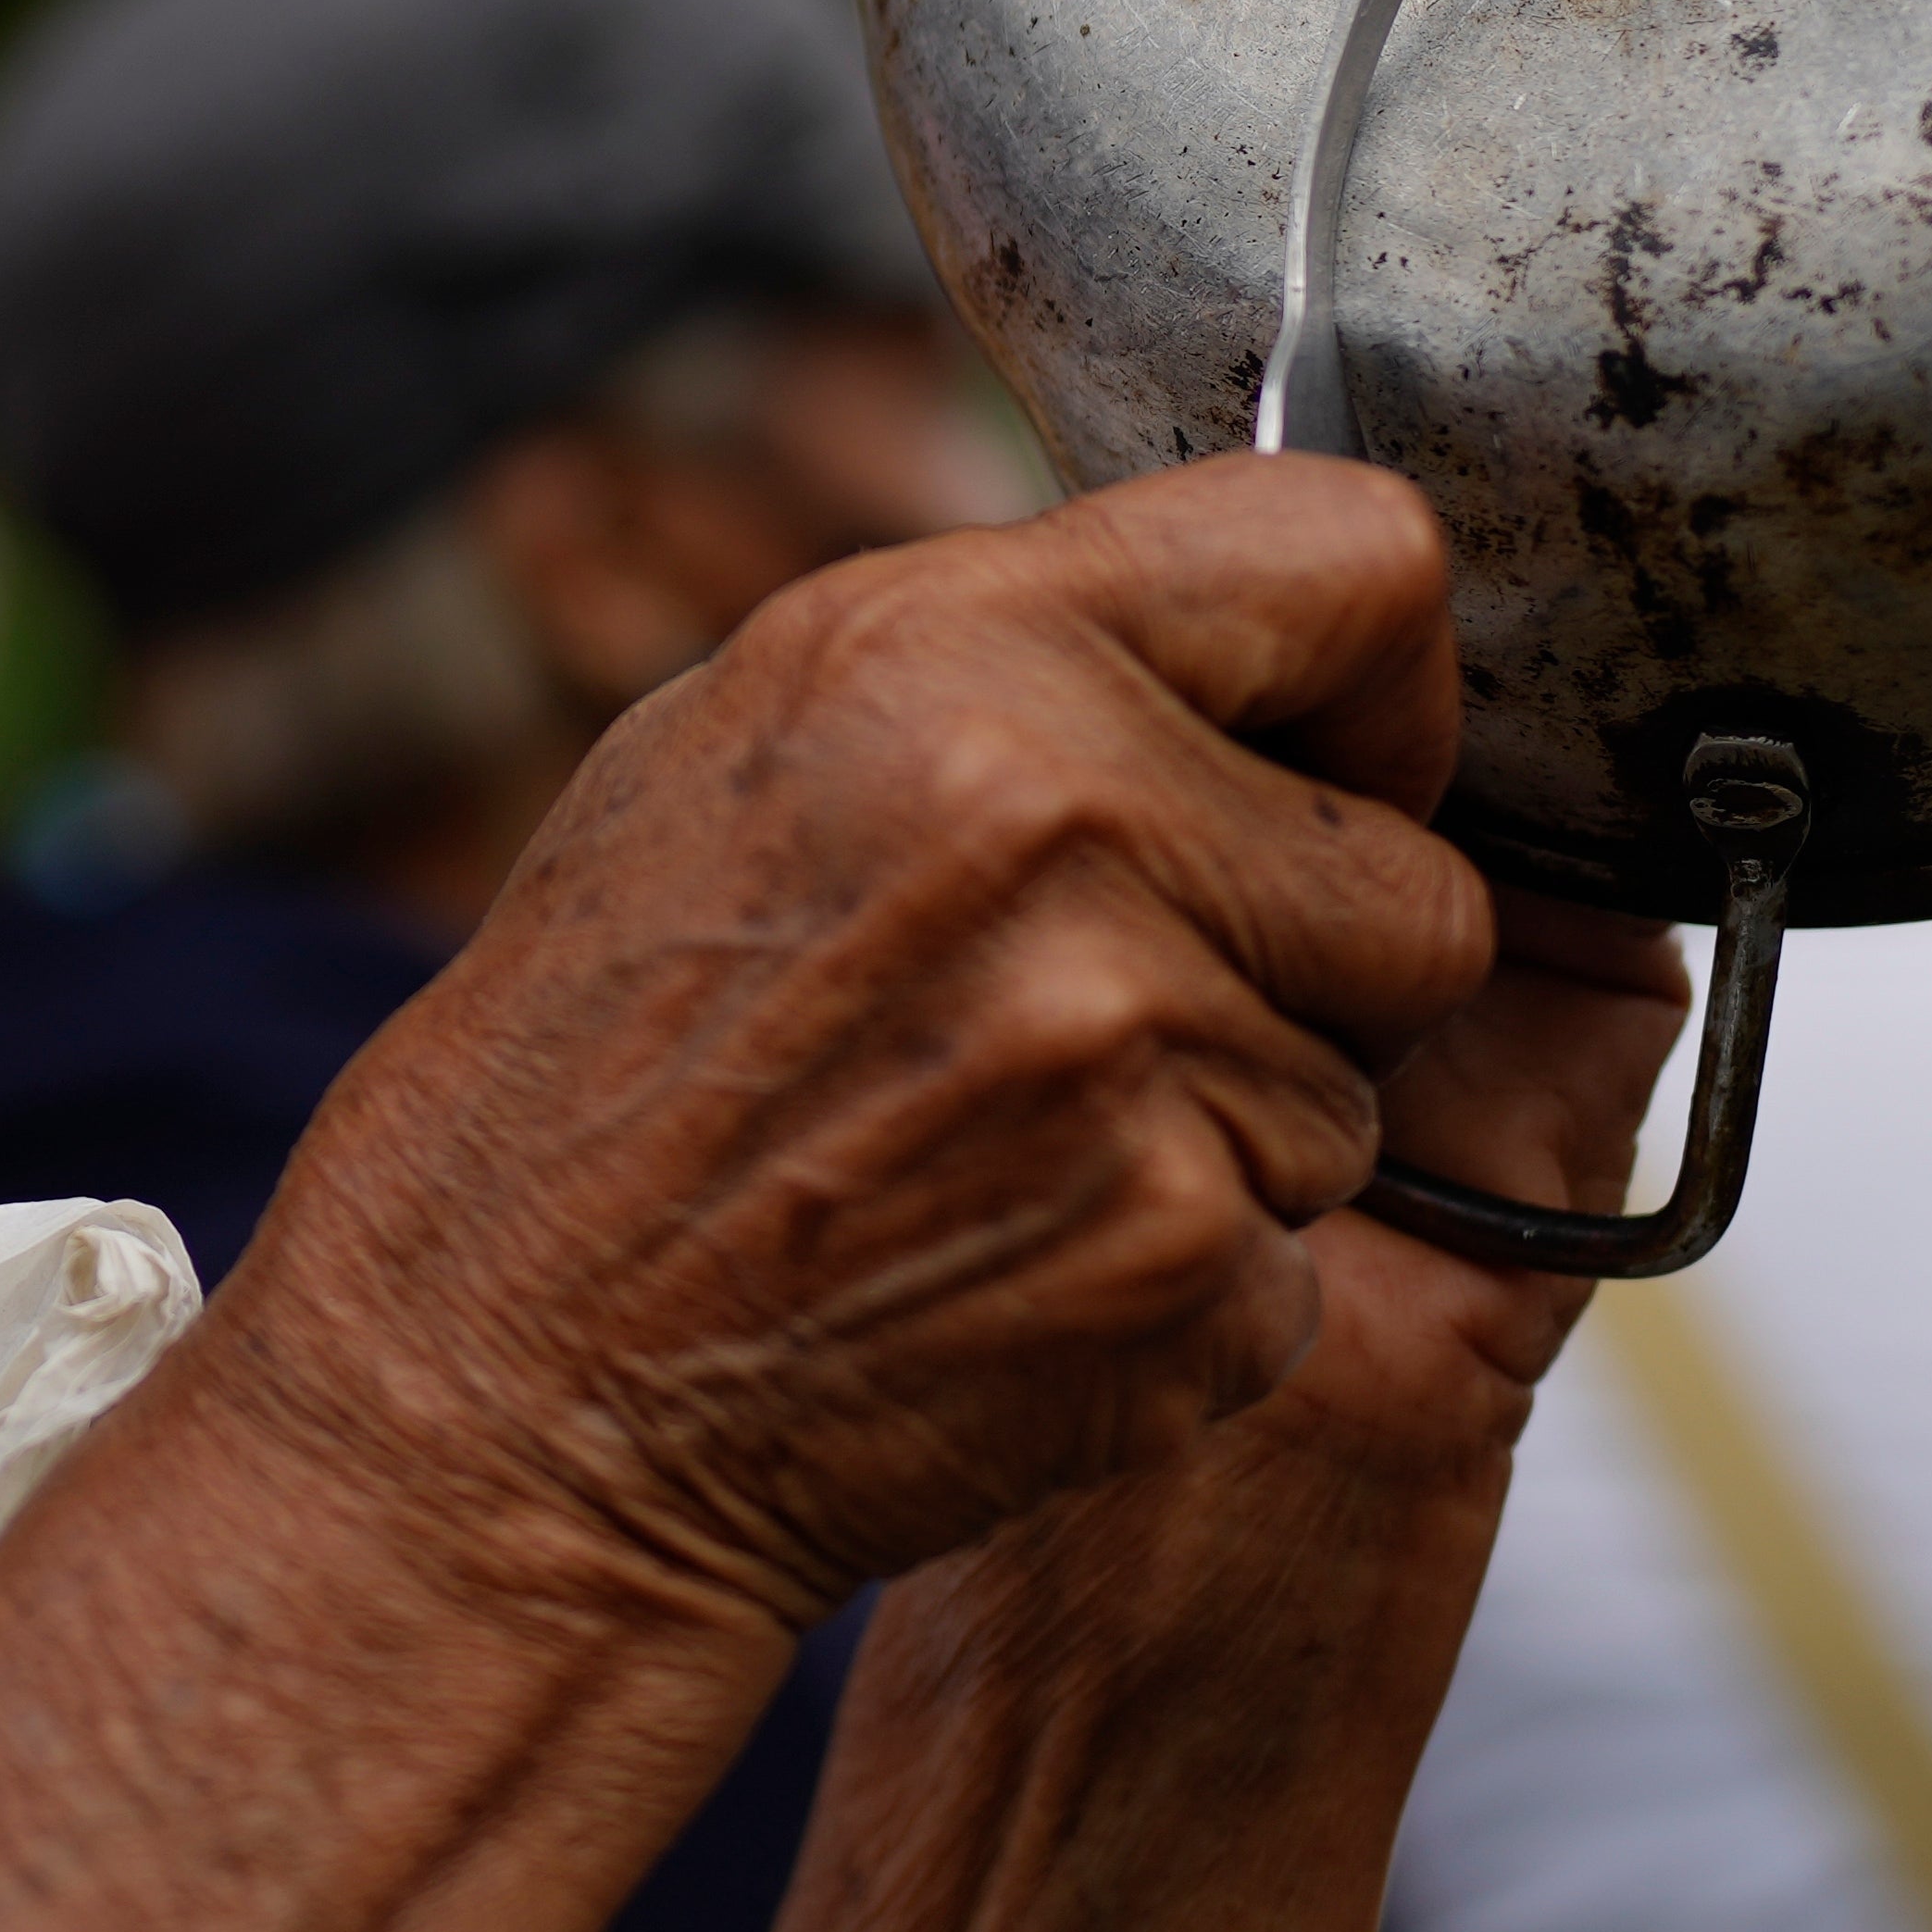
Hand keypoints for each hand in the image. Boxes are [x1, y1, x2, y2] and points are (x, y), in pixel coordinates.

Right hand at [192, 453, 1505, 1637]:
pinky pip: (1300, 1252)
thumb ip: (1016, 658)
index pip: (1362, 561)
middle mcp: (1060, 818)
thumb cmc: (619, 1044)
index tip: (1325, 774)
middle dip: (1312, 966)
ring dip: (1229, 1131)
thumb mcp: (751, 739)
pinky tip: (1004, 1260)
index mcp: (953, 647)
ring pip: (1356, 1088)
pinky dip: (1182, 1276)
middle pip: (1420, 888)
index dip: (1378, 693)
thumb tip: (1260, 638)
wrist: (511, 1369)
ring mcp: (1128, 1049)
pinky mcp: (1178, 1253)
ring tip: (1003, 1143)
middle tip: (1117, 1011)